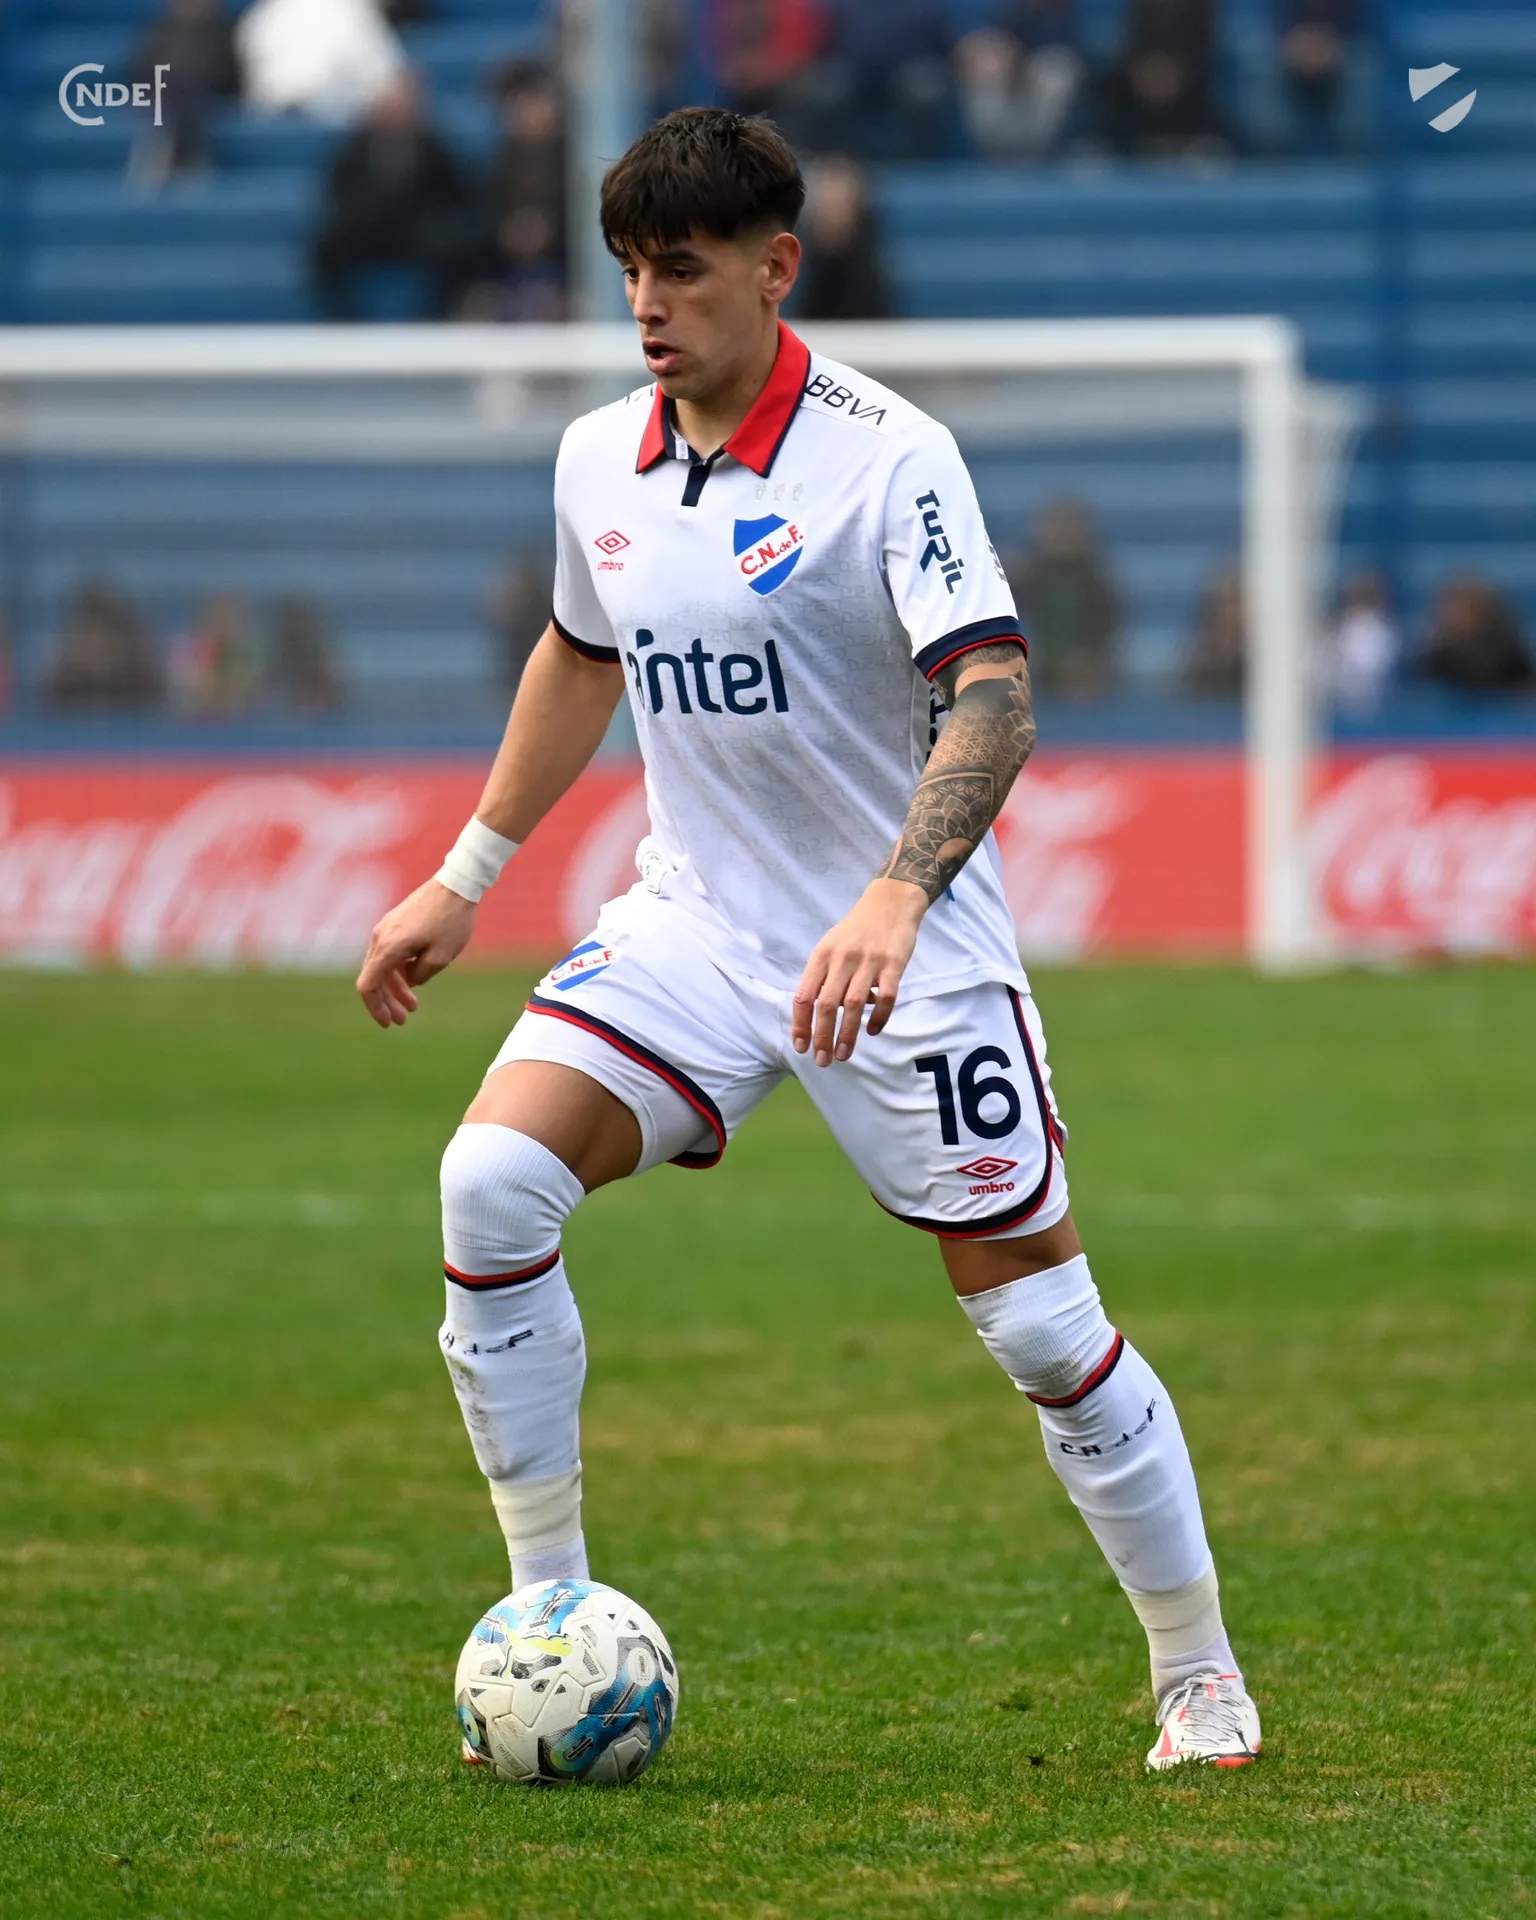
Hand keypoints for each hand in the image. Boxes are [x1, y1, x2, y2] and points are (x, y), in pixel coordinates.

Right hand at [356, 880, 476, 1028]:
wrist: (457, 885)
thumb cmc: (451, 921)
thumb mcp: (441, 958)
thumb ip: (420, 976)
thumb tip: (409, 980)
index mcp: (388, 947)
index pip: (368, 985)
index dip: (375, 1008)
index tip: (388, 1023)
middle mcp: (380, 937)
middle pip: (374, 977)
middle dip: (387, 1002)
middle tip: (403, 1021)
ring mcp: (386, 928)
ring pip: (383, 966)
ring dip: (396, 988)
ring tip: (413, 1007)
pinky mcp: (395, 923)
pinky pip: (390, 953)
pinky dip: (399, 971)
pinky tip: (415, 982)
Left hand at [792, 878, 926, 1066]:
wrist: (891, 902)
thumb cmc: (856, 929)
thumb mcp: (831, 946)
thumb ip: (823, 977)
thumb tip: (818, 1014)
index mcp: (822, 956)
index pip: (804, 996)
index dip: (800, 1024)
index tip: (801, 1047)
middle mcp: (842, 959)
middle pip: (827, 1005)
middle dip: (822, 1037)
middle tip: (822, 1060)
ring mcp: (869, 962)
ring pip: (854, 1006)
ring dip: (848, 1034)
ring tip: (844, 1054)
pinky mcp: (894, 964)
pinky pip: (886, 997)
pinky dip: (879, 1018)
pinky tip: (872, 1032)